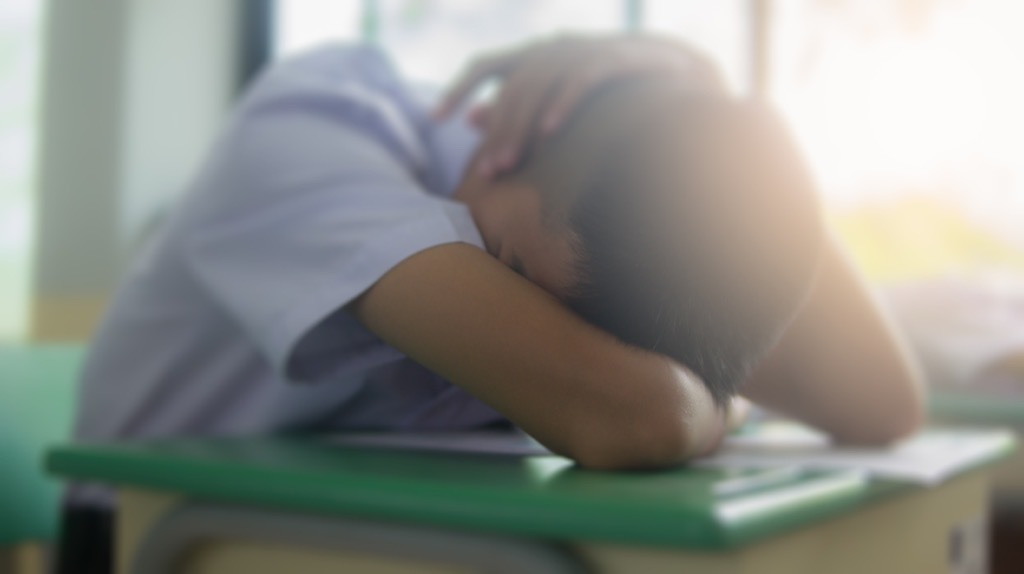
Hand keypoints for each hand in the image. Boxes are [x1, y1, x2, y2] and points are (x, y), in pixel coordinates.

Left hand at [434, 34, 724, 177]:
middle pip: (514, 85)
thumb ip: (518, 107)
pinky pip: (583, 77)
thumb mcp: (560, 101)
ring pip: (541, 82)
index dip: (458, 88)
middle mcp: (557, 46)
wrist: (683, 73)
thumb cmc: (612, 93)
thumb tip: (473, 122)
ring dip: (521, 126)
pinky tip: (550, 133)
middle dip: (498, 131)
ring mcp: (587, 49)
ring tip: (508, 165)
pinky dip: (564, 103)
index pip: (485, 65)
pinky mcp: (620, 57)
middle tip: (488, 174)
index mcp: (539, 55)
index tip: (435, 119)